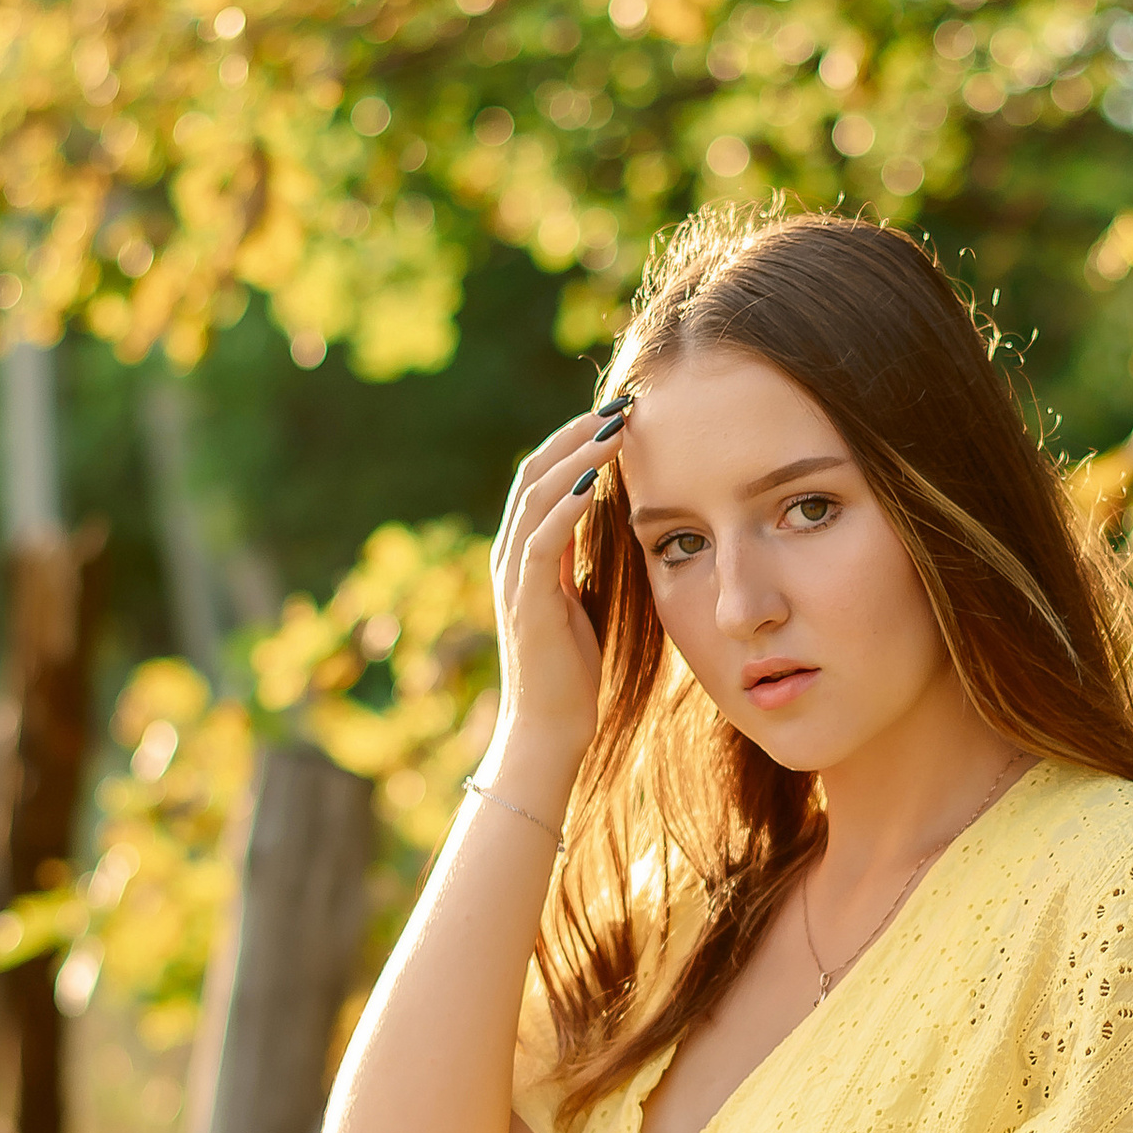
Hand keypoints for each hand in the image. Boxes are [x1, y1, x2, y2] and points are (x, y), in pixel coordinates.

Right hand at [486, 400, 627, 779]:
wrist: (549, 729)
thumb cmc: (574, 671)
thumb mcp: (584, 599)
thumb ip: (587, 557)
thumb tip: (615, 516)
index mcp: (525, 551)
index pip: (545, 477)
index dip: (578, 441)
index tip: (622, 415)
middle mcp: (510, 554)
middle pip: (536, 471)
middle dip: (578, 434)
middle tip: (622, 404)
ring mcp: (513, 575)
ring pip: (537, 495)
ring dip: (577, 457)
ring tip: (615, 428)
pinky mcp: (526, 599)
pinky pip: (542, 538)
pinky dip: (568, 505)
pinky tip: (598, 481)